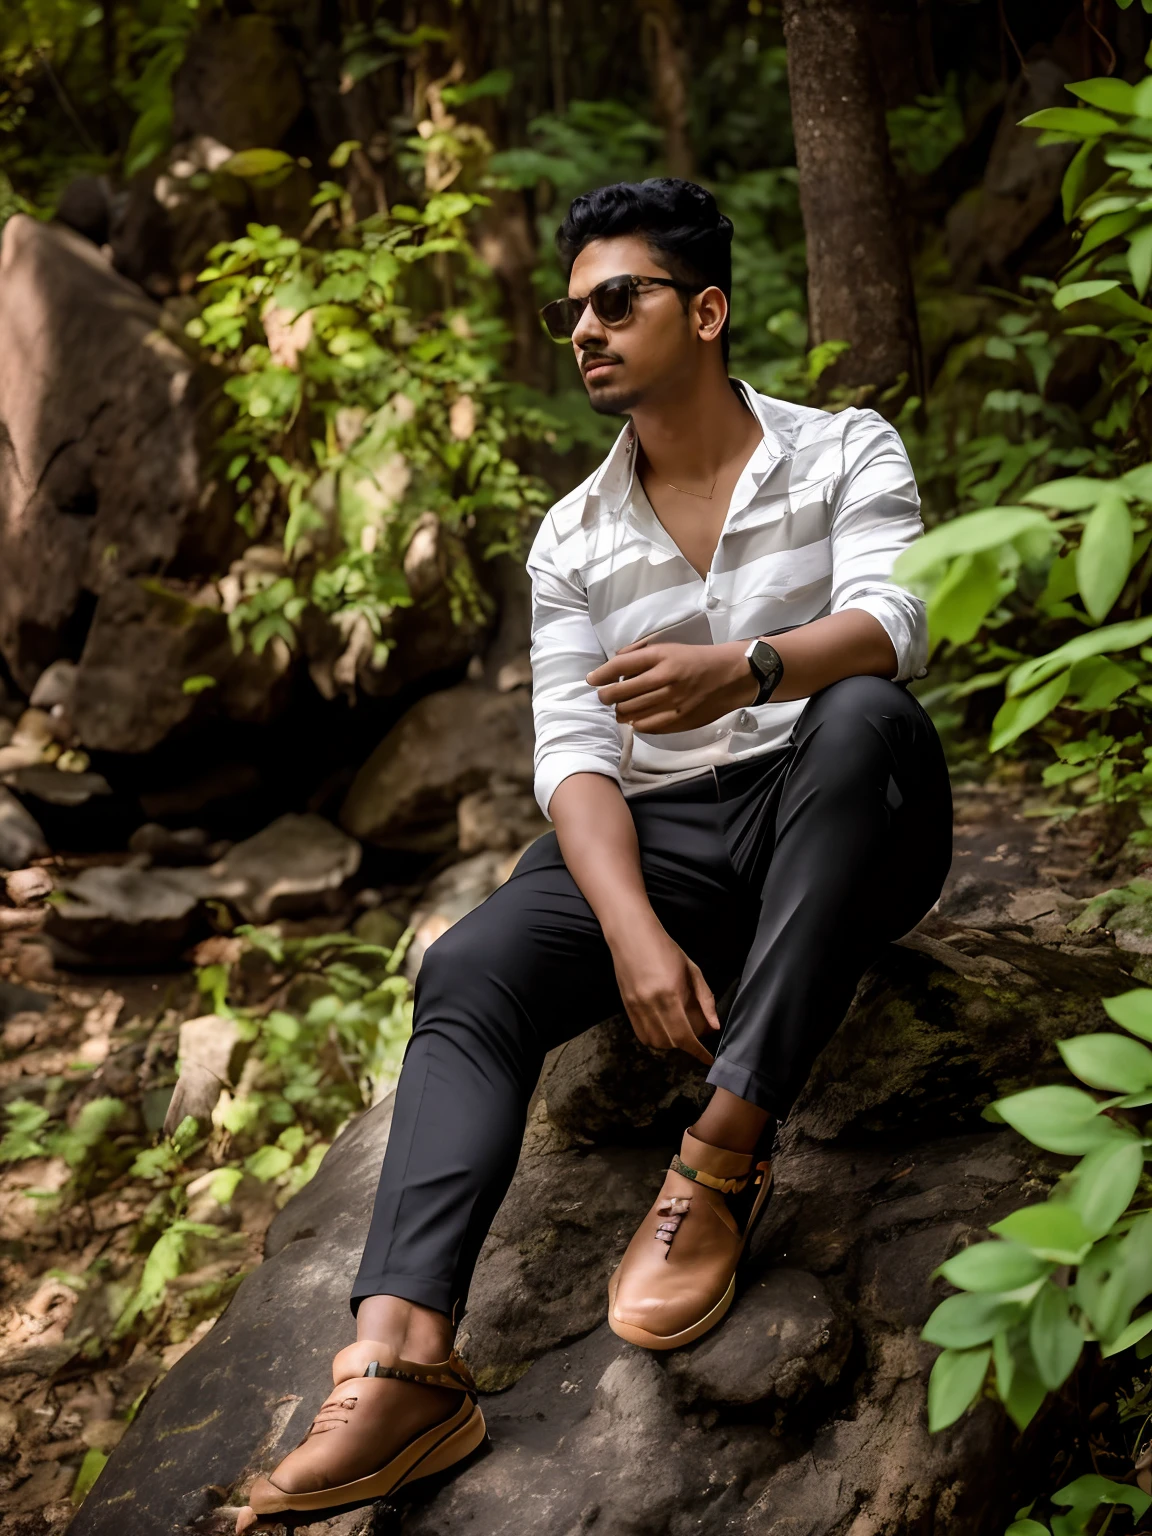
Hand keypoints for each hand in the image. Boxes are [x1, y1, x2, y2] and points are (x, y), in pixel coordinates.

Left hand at [587, 640, 756, 733]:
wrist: (731, 676)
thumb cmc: (695, 659)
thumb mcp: (668, 647)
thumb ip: (640, 654)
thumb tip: (613, 664)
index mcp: (661, 657)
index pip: (620, 666)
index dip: (600, 674)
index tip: (591, 679)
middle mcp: (664, 678)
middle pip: (620, 693)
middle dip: (605, 696)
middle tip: (604, 697)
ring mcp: (672, 701)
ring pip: (630, 712)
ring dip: (619, 711)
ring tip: (619, 708)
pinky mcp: (679, 720)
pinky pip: (646, 726)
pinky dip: (636, 723)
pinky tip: (636, 718)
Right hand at [609, 919, 720, 1065]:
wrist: (632, 935)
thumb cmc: (665, 948)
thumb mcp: (692, 969)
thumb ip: (705, 998)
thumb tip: (714, 1026)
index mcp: (671, 993)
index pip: (685, 1034)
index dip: (698, 1051)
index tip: (708, 1058)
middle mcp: (652, 1003)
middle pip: (671, 1042)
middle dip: (687, 1046)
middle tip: (697, 1036)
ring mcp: (636, 1006)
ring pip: (655, 1042)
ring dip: (671, 1044)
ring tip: (680, 1031)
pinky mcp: (626, 1007)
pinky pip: (641, 1034)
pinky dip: (655, 1039)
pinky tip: (664, 1029)